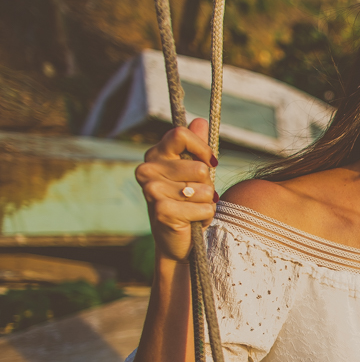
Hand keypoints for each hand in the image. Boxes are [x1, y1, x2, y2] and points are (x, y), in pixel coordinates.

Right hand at [134, 118, 218, 262]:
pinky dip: (205, 217)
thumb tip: (200, 120)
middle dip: (207, 185)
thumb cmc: (187, 203)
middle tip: (195, 197)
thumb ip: (196, 148)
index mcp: (155, 155)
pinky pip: (204, 207)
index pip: (180, 134)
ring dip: (207, 203)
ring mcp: (151, 190)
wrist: (175, 241)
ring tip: (193, 209)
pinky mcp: (161, 210)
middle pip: (199, 168)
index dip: (202, 148)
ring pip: (204, 189)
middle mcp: (147, 170)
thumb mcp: (193, 174)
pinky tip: (191, 221)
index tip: (210, 163)